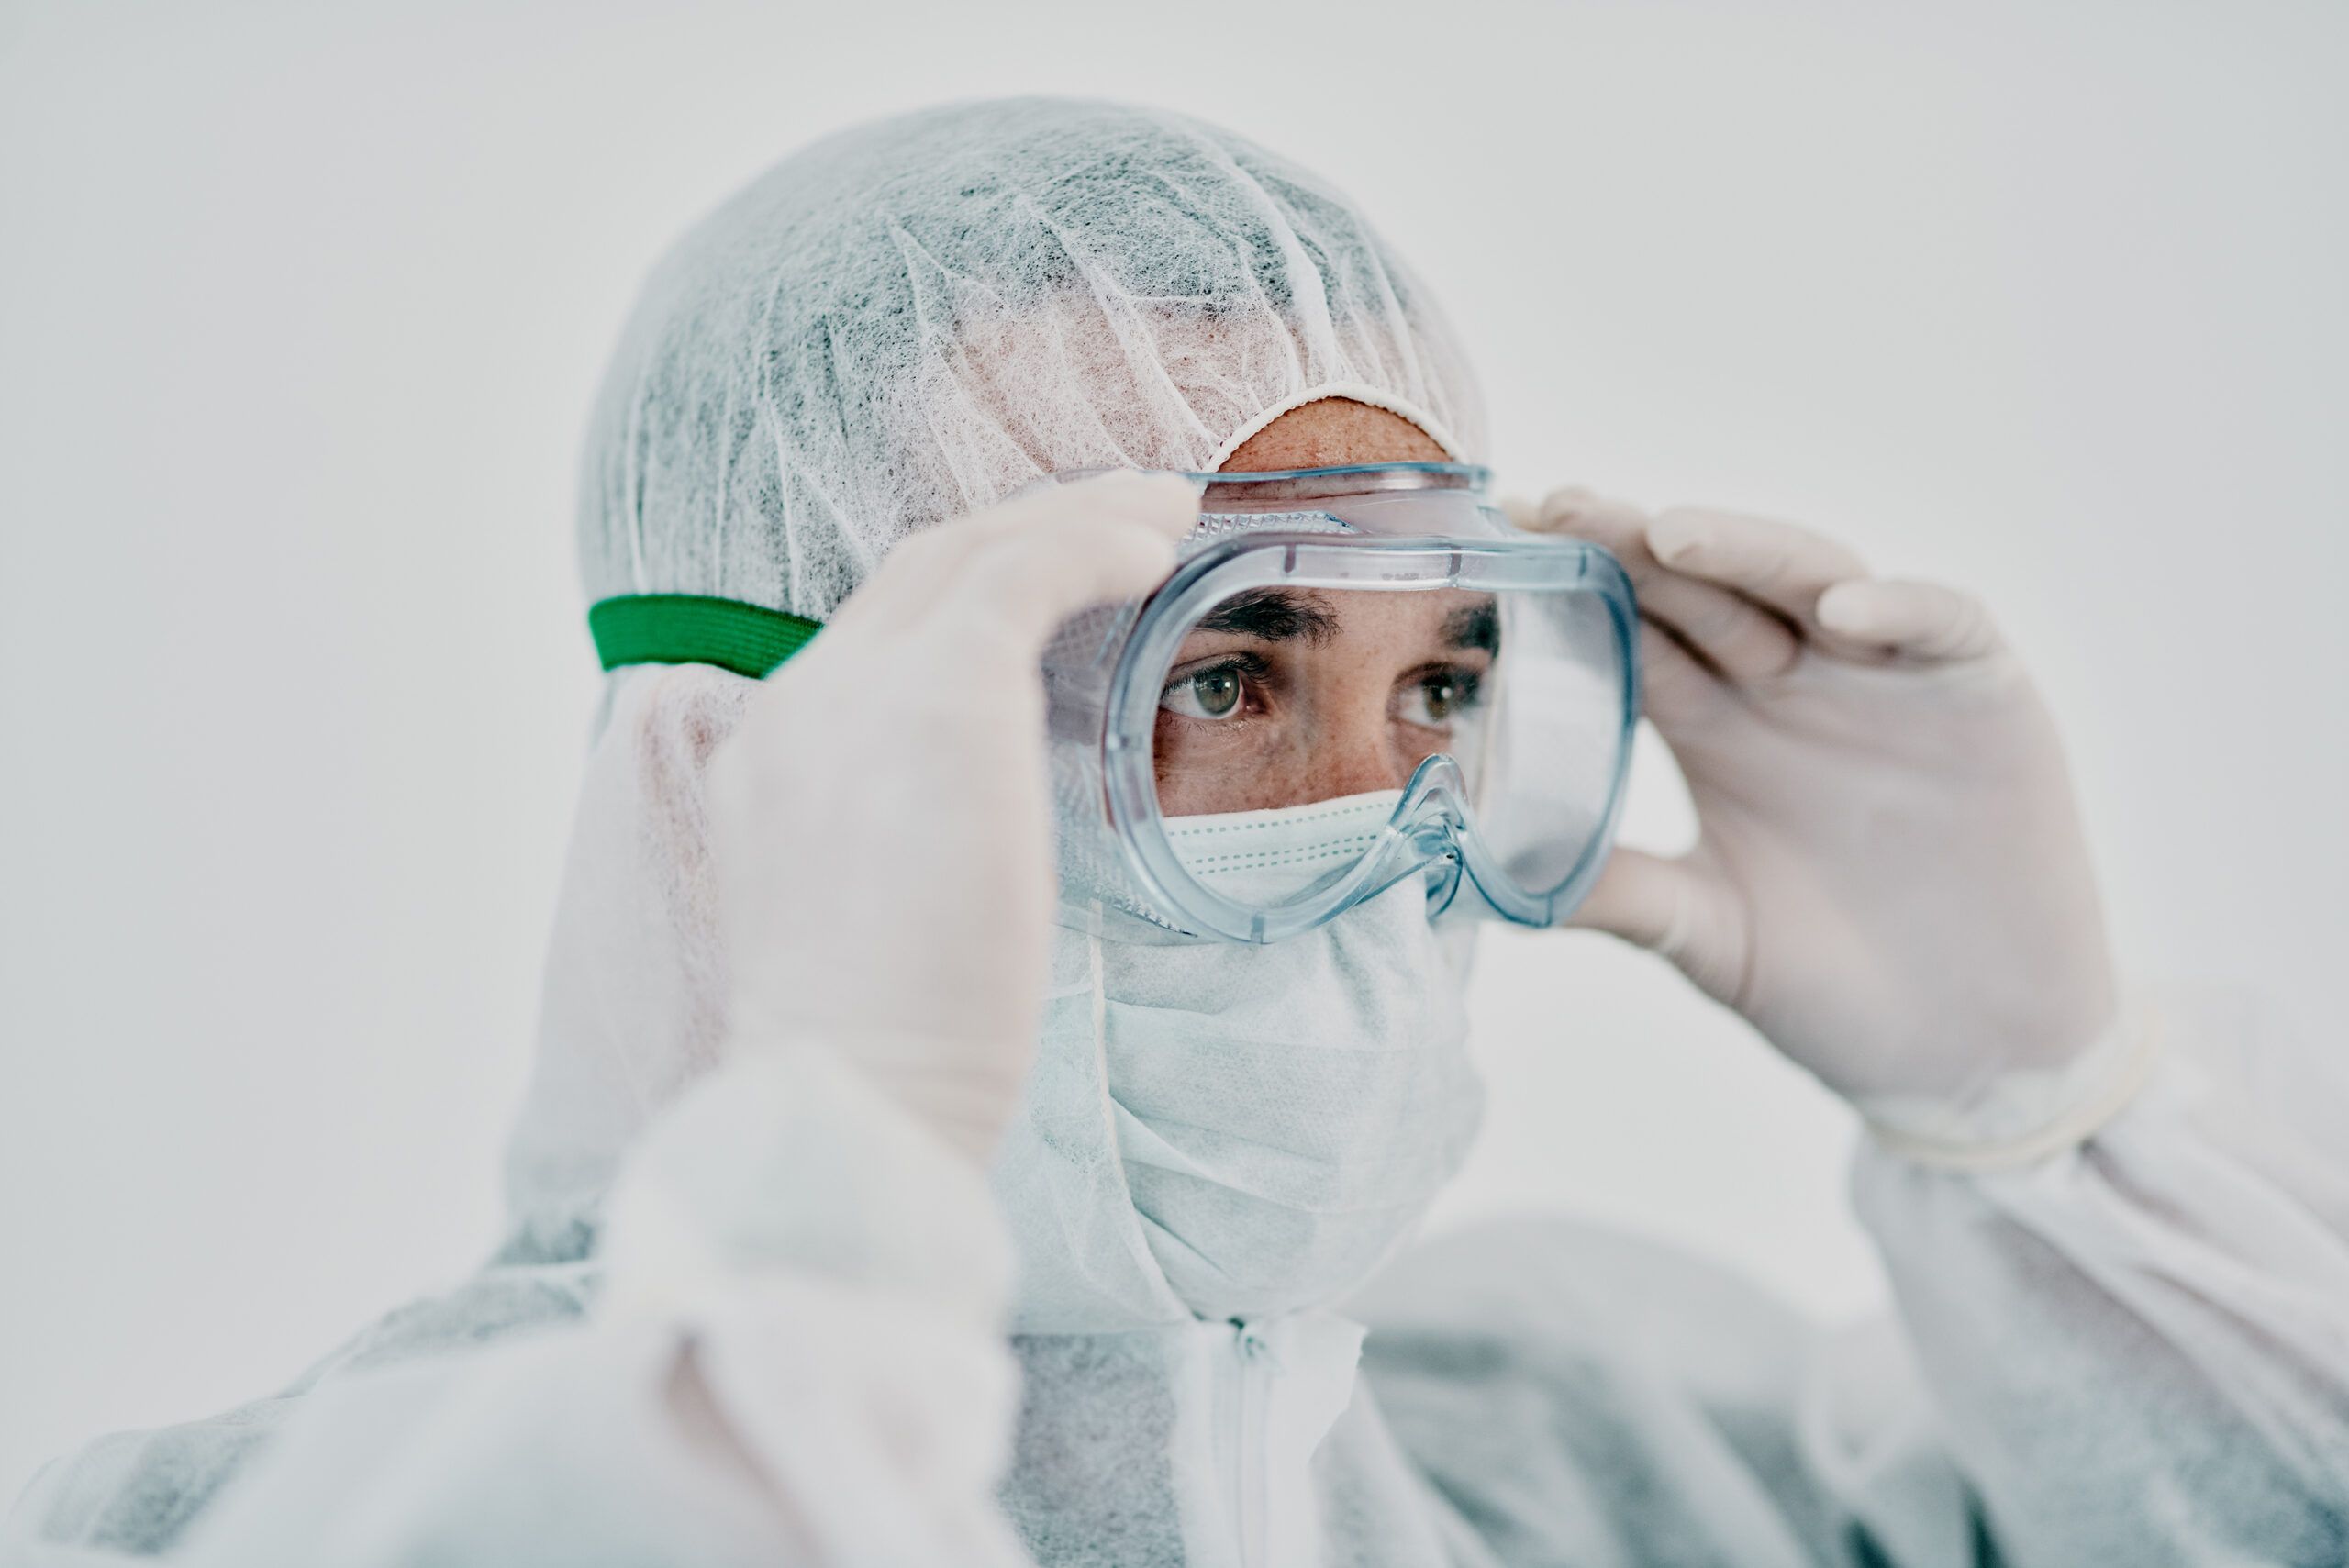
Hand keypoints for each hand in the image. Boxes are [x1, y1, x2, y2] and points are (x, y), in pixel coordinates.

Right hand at [705, 472, 1196, 1161]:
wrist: (852, 1101)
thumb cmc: (884, 1060)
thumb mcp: (865, 927)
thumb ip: (900, 849)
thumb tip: (975, 843)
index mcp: (775, 760)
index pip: (875, 635)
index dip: (969, 591)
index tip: (1051, 582)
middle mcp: (801, 704)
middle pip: (920, 569)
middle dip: (1026, 527)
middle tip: (1121, 514)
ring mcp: (859, 692)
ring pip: (974, 551)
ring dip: (1076, 517)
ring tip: (1163, 511)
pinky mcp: (942, 696)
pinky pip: (1028, 573)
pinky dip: (1095, 543)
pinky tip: (1159, 548)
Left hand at [1513, 489, 2116, 1111]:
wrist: (1972, 1050)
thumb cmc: (1836, 988)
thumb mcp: (1706, 935)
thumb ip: (1618, 893)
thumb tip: (1483, 879)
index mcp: (1716, 727)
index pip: (1636, 635)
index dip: (1576, 592)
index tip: (1502, 550)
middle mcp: (1791, 685)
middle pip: (1706, 591)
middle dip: (1635, 544)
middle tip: (1562, 505)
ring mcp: (1884, 681)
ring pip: (1809, 581)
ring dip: (1746, 552)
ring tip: (1672, 535)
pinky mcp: (1982, 694)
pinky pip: (1942, 624)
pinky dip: (1898, 608)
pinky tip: (1841, 611)